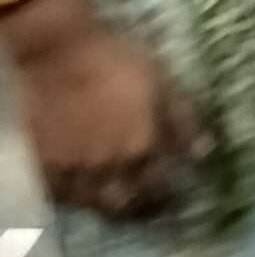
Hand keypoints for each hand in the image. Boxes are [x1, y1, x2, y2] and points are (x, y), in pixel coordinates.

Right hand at [15, 20, 206, 218]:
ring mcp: (78, 170)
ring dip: (114, 204)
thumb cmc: (116, 58)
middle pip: (133, 199)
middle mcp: (113, 166)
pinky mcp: (48, 167)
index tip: (180, 191)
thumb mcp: (162, 80)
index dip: (173, 188)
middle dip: (146, 205)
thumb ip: (184, 118)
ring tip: (123, 200)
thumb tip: (205, 151)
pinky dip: (81, 197)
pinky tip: (89, 192)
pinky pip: (66, 195)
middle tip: (153, 203)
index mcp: (144, 145)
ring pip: (100, 202)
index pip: (164, 180)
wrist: (58, 51)